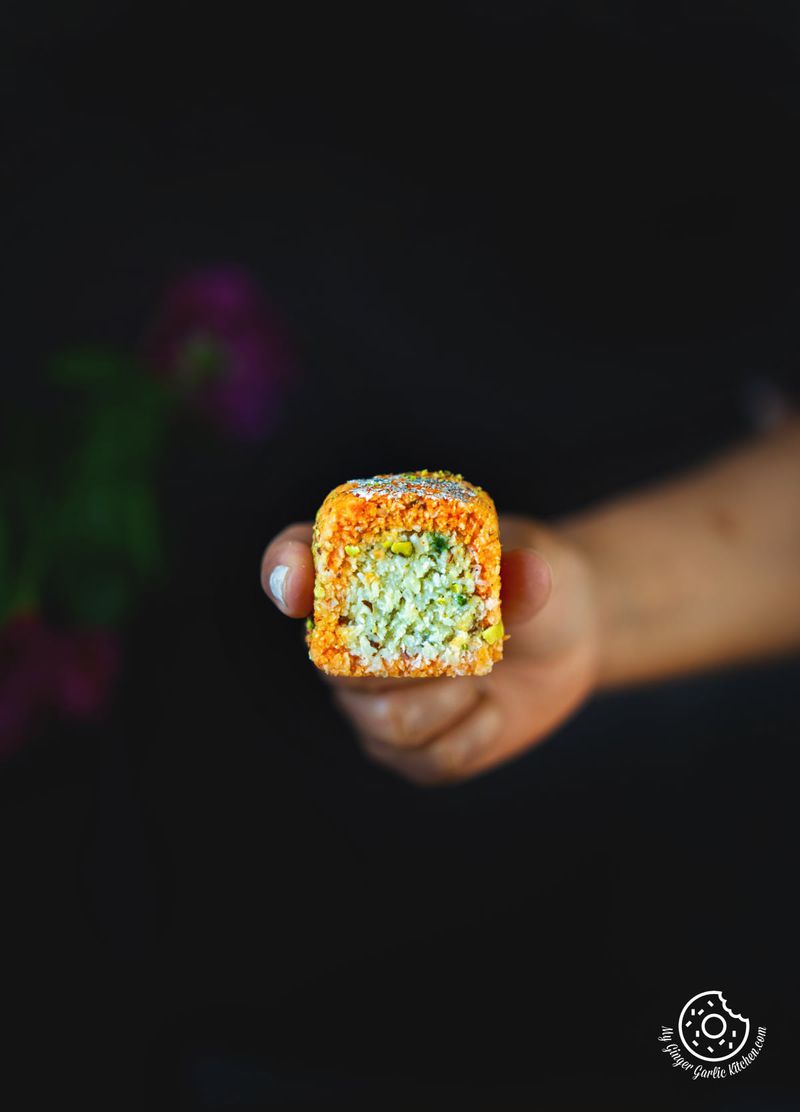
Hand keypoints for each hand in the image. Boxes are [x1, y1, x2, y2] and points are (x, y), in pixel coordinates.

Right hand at [260, 515, 599, 784]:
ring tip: (482, 675)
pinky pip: (427, 759)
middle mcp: (353, 639)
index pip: (296, 561)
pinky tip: (491, 708)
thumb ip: (520, 571)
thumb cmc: (532, 579)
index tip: (296, 587)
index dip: (283, 572)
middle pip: (334, 664)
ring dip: (450, 701)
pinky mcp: (410, 750)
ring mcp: (375, 700)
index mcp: (365, 572)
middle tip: (460, 646)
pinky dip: (473, 734)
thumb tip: (529, 576)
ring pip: (386, 721)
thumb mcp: (534, 562)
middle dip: (405, 662)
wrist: (568, 635)